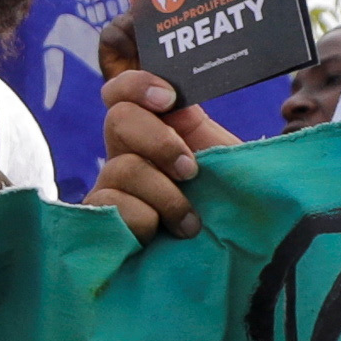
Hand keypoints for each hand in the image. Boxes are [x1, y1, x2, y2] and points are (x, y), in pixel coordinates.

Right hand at [88, 61, 231, 241]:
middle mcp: (127, 153)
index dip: (137, 84)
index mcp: (156, 130)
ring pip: (121, 168)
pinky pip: (108, 206)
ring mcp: (112, 188)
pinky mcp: (102, 222)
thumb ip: (198, 128)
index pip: (124, 91)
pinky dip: (143, 219)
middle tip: (191, 171)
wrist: (237, 256)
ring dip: (165, 196)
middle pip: (118, 119)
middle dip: (159, 142)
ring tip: (190, 222)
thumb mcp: (226, 159)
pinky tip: (159, 234)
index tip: (169, 99)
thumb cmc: (231, 206)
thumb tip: (177, 103)